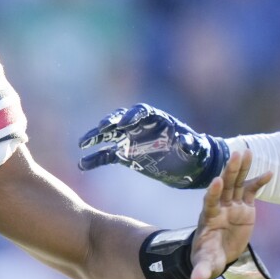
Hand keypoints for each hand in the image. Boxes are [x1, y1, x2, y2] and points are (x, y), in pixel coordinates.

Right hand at [77, 103, 228, 187]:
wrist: (189, 165)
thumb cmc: (196, 153)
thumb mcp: (197, 149)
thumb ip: (191, 144)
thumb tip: (186, 141)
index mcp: (158, 120)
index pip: (142, 112)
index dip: (132, 116)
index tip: (123, 124)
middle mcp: (141, 127)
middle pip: (121, 119)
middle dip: (110, 122)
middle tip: (101, 128)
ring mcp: (131, 140)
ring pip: (109, 135)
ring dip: (96, 138)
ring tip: (82, 144)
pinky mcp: (125, 155)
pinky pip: (107, 155)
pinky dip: (95, 159)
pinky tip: (83, 165)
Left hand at [190, 150, 269, 278]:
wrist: (217, 253)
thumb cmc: (208, 257)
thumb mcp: (205, 264)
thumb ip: (202, 269)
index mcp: (209, 217)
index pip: (210, 202)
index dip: (213, 192)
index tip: (216, 181)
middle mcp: (221, 207)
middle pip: (225, 186)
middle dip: (229, 171)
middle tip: (235, 155)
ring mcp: (233, 205)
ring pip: (237, 183)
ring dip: (242, 169)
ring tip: (248, 152)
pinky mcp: (245, 207)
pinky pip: (252, 191)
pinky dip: (260, 182)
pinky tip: (270, 172)